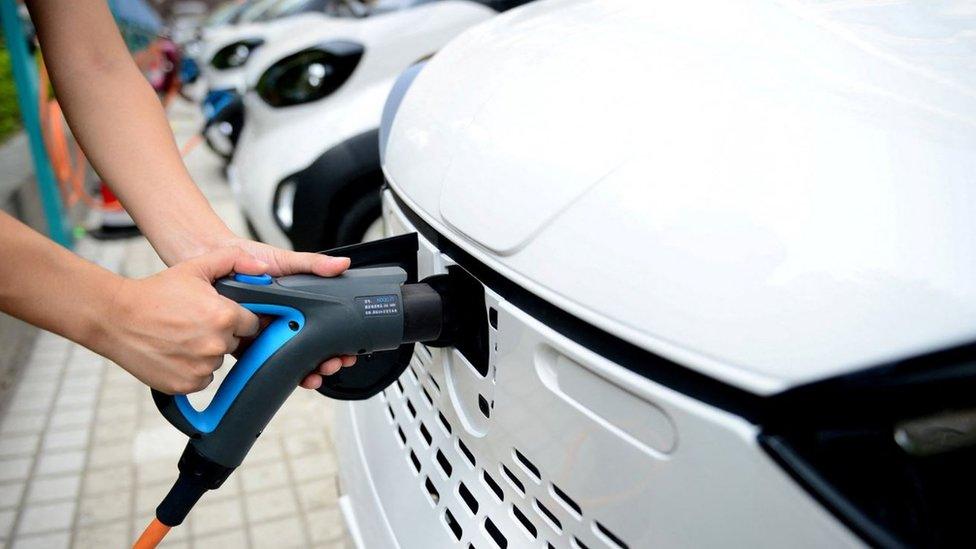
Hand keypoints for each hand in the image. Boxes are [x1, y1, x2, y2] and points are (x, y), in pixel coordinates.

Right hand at [95, 246, 263, 393]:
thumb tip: (263, 267)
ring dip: (206, 352)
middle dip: (221, 333)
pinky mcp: (185, 384)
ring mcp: (201, 367)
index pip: (251, 323)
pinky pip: (202, 379)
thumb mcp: (195, 267)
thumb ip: (234, 260)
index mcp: (225, 316)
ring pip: (217, 361)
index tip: (218, 313)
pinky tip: (175, 353)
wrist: (116, 317)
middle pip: (234, 342)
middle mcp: (216, 344)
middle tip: (194, 322)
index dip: (236, 317)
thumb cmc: (155, 292)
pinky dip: (192, 370)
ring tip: (181, 336)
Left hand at [217, 237, 357, 389]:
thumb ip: (313, 264)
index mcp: (297, 306)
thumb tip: (341, 265)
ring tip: (312, 375)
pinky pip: (258, 362)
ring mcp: (264, 334)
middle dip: (325, 362)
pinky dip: (270, 372)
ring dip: (303, 371)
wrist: (216, 261)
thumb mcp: (286, 260)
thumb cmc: (252, 258)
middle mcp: (283, 322)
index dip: (337, 344)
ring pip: (287, 359)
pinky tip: (282, 375)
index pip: (322, 329)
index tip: (347, 352)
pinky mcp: (243, 342)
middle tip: (333, 364)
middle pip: (309, 348)